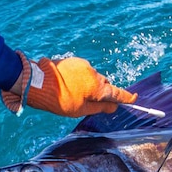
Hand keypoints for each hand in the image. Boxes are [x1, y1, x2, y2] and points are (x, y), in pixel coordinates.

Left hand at [1, 51, 136, 116]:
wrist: (37, 82)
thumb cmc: (59, 100)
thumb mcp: (80, 109)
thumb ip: (99, 108)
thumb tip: (113, 106)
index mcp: (97, 87)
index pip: (116, 93)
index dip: (126, 97)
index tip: (134, 98)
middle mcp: (94, 73)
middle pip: (104, 85)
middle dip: (101, 93)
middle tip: (93, 103)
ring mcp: (83, 65)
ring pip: (93, 77)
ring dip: (89, 85)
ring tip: (74, 94)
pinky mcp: (73, 61)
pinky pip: (83, 71)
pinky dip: (80, 78)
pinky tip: (69, 85)